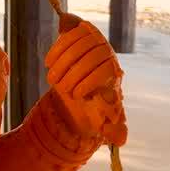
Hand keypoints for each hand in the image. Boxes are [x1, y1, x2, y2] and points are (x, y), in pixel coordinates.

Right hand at [46, 14, 126, 146]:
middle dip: (73, 73)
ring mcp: (95, 40)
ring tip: (52, 78)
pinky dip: (57, 47)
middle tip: (61, 88)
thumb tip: (120, 139)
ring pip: (80, 43)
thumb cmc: (93, 104)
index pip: (106, 69)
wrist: (79, 85)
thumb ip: (114, 130)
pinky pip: (71, 32)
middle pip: (92, 56)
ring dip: (62, 62)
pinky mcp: (81, 32)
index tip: (77, 95)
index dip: (90, 82)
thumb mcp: (104, 119)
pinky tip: (48, 62)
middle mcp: (107, 53)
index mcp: (114, 72)